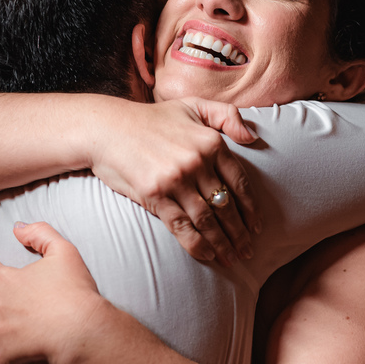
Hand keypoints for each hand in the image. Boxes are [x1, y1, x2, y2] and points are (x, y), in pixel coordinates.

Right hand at [89, 98, 259, 264]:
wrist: (108, 128)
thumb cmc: (152, 119)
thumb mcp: (193, 105)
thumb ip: (227, 115)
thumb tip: (253, 137)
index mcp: (211, 142)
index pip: (239, 182)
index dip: (250, 208)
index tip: (256, 226)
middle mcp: (197, 162)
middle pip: (226, 205)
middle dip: (239, 232)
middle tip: (248, 251)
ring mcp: (176, 180)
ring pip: (207, 220)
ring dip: (222, 243)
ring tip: (232, 258)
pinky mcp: (155, 195)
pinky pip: (182, 226)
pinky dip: (197, 244)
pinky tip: (207, 255)